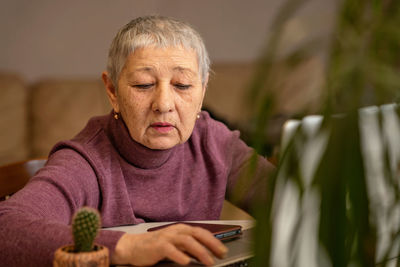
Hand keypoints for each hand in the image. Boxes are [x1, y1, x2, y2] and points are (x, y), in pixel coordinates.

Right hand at [111, 223, 227, 265]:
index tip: (223, 251)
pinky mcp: (158, 246)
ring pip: (187, 241)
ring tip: (209, 261)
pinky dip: (179, 256)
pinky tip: (187, 262)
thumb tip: (206, 254)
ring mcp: (167, 237)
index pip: (202, 232)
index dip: (214, 241)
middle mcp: (176, 231)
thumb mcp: (175, 244)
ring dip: (200, 251)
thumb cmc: (156, 247)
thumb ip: (188, 247)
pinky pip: (170, 250)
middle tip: (221, 254)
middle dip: (211, 244)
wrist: (134, 247)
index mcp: (181, 229)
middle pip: (197, 234)